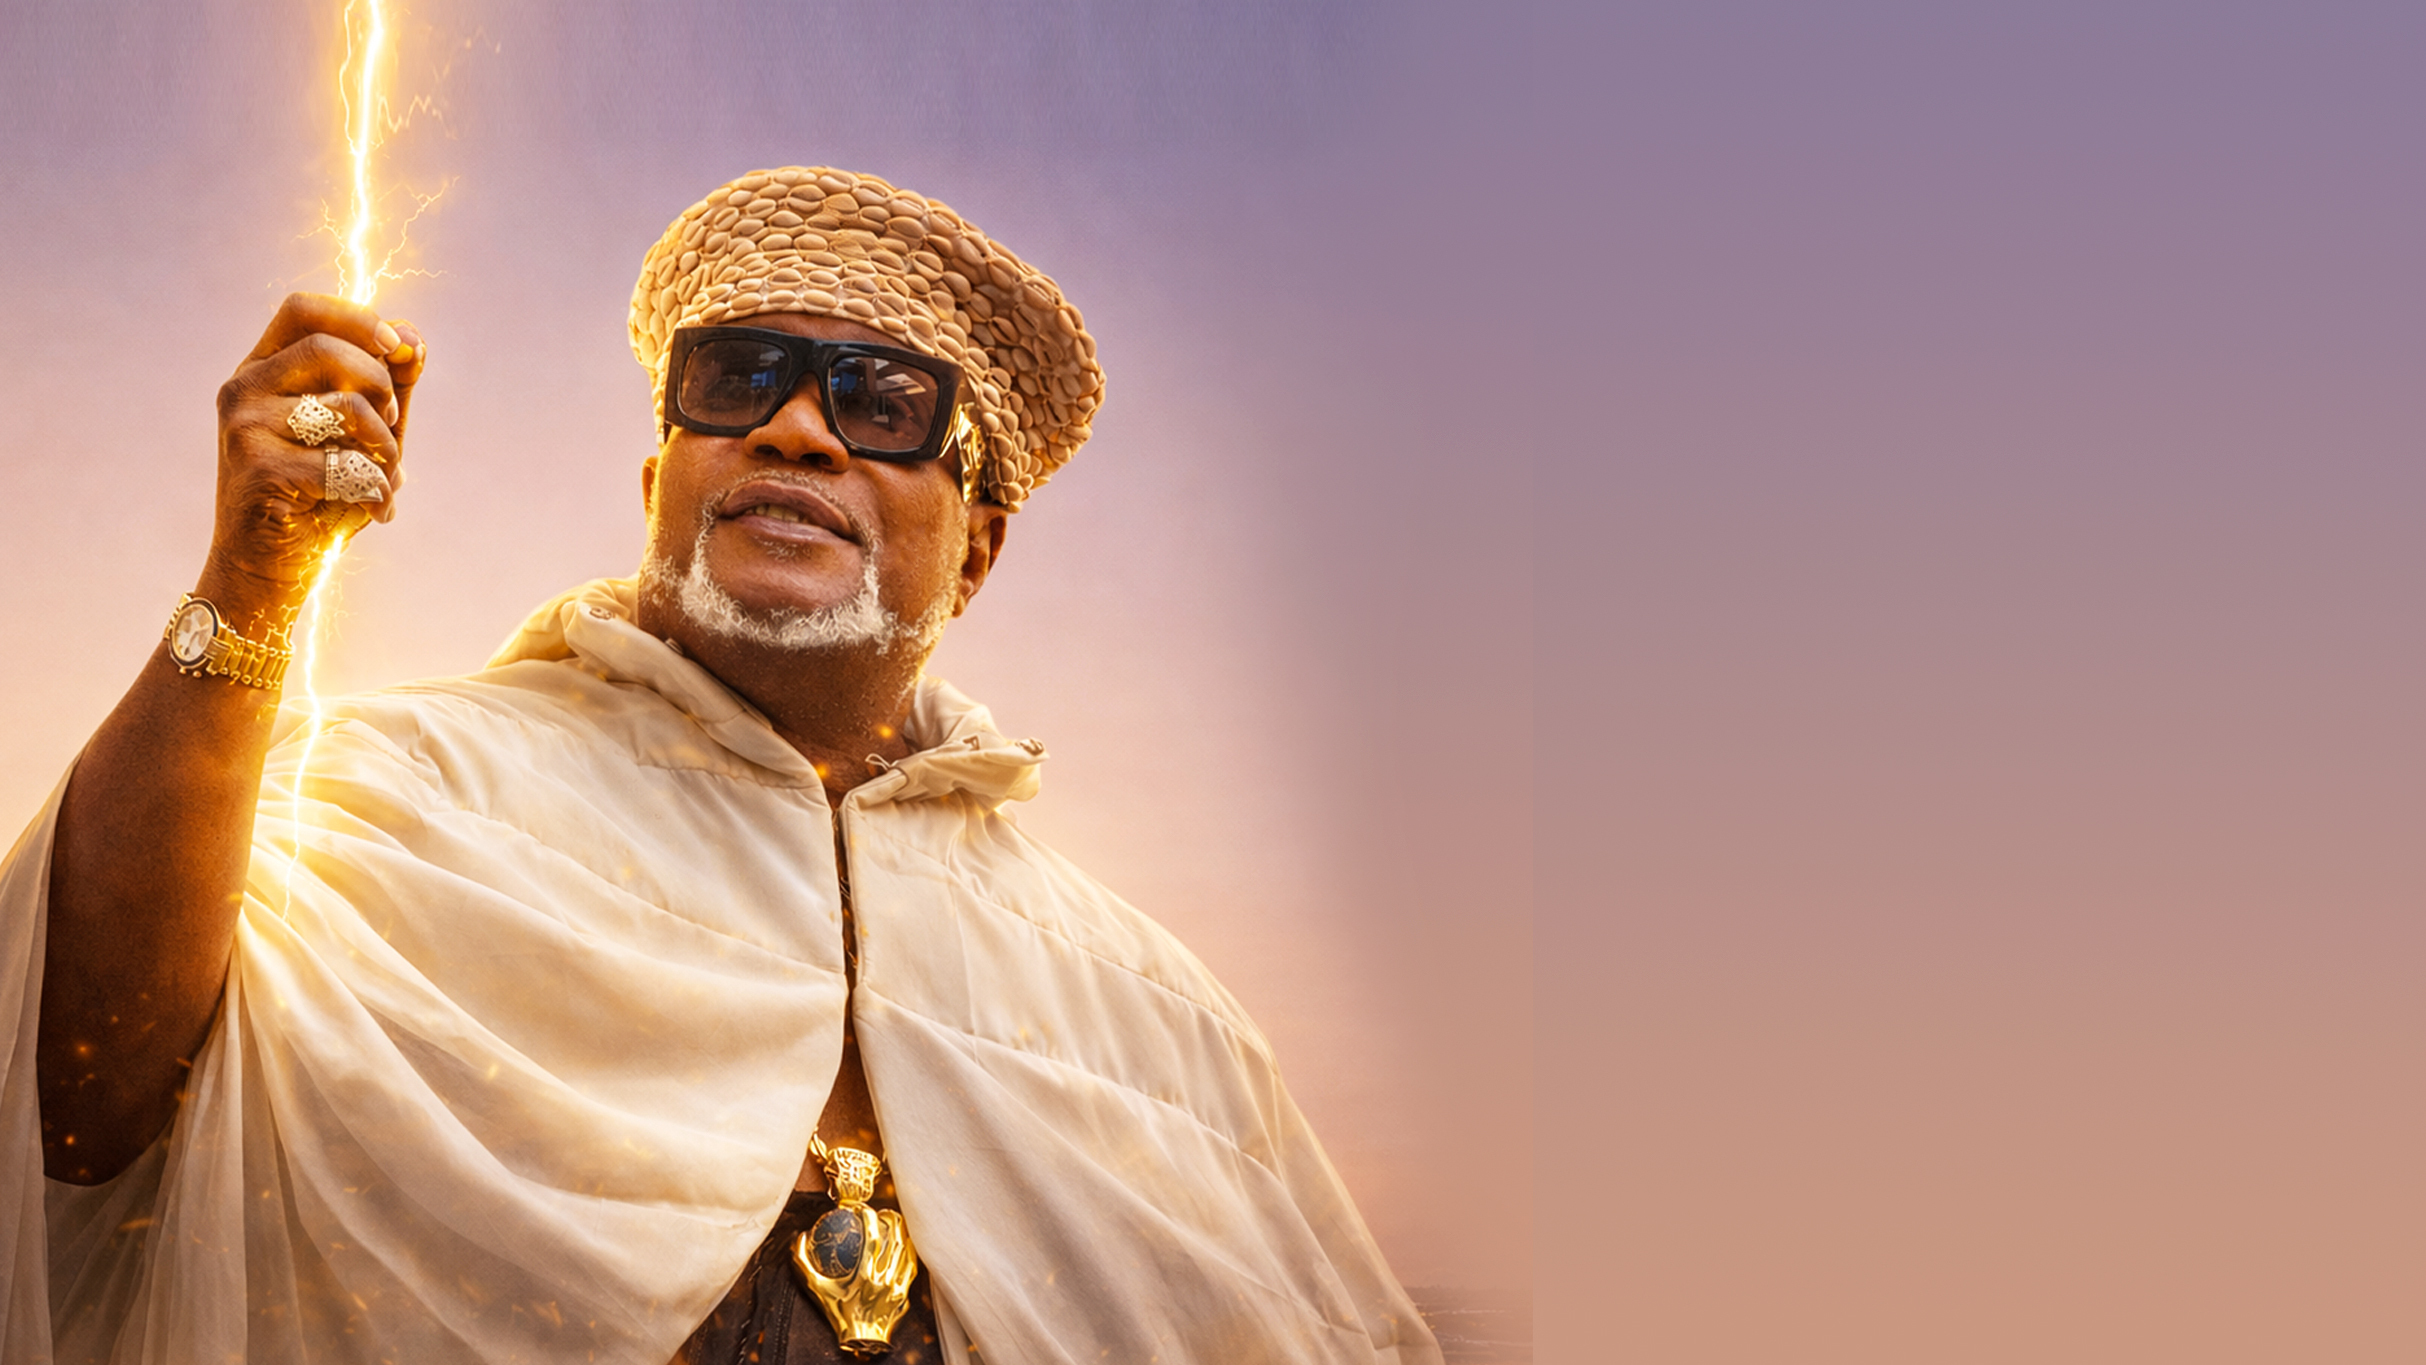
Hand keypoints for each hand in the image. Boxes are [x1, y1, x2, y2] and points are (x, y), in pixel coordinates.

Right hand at [207, 293, 426, 608]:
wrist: (271, 570)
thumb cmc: (321, 497)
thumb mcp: (362, 436)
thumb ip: (388, 387)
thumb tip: (415, 338)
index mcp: (264, 370)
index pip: (302, 310)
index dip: (357, 318)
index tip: (399, 346)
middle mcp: (243, 388)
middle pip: (325, 348)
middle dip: (380, 385)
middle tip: (394, 426)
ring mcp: (243, 426)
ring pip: (343, 407)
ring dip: (385, 446)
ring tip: (386, 477)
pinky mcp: (257, 468)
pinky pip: (344, 463)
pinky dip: (376, 490)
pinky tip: (375, 510)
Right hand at [792, 1207, 919, 1348]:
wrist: (861, 1338)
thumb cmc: (838, 1312)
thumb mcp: (817, 1289)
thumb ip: (804, 1263)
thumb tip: (799, 1237)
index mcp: (865, 1275)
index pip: (872, 1237)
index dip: (869, 1218)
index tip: (862, 1208)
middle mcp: (885, 1279)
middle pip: (894, 1239)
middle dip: (890, 1219)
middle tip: (881, 1212)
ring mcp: (898, 1285)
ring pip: (906, 1250)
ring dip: (901, 1232)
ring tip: (893, 1222)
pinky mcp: (906, 1292)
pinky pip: (911, 1265)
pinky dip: (908, 1250)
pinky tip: (903, 1243)